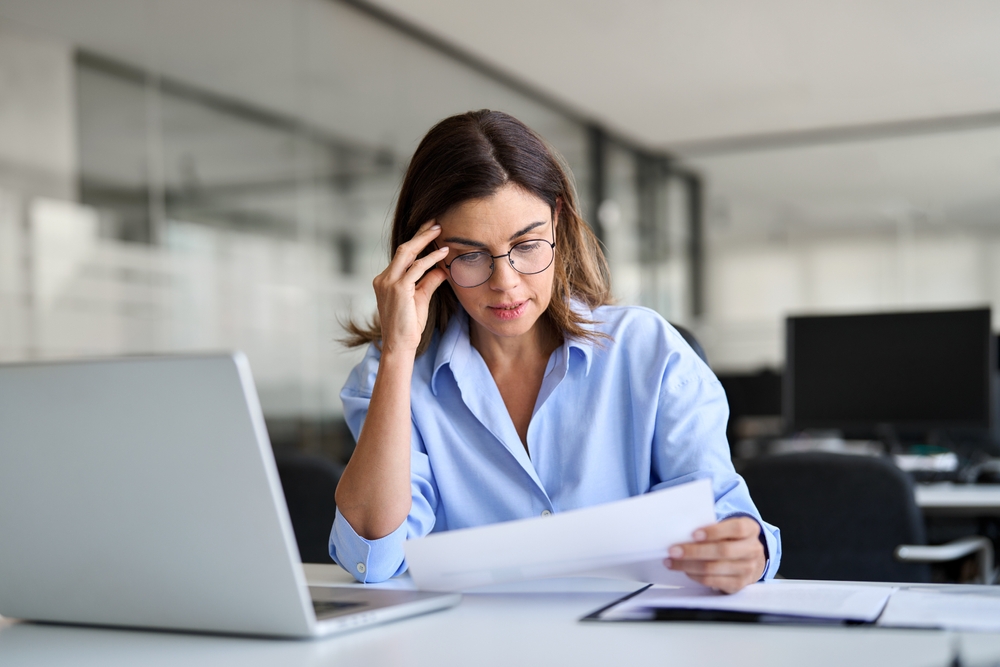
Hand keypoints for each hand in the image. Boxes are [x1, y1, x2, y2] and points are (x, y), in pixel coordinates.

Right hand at [372, 220, 449, 354]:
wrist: (399, 345)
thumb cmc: (409, 326)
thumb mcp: (420, 299)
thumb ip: (428, 282)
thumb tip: (442, 269)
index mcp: (385, 280)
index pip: (402, 256)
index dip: (417, 242)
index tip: (430, 230)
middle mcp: (383, 278)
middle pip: (403, 249)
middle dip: (420, 234)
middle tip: (436, 222)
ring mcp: (388, 282)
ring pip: (407, 253)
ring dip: (425, 241)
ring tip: (441, 231)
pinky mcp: (398, 288)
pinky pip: (416, 268)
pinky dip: (431, 259)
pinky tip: (443, 254)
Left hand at [665, 517, 765, 593]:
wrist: (749, 560)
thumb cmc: (731, 539)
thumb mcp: (728, 528)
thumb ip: (712, 527)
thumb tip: (682, 531)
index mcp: (750, 529)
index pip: (736, 528)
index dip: (715, 531)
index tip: (693, 534)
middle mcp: (752, 549)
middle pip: (722, 551)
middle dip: (694, 551)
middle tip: (673, 550)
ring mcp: (747, 569)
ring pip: (714, 568)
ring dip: (688, 565)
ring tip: (672, 561)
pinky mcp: (738, 584)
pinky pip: (712, 580)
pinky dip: (695, 575)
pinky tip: (684, 570)